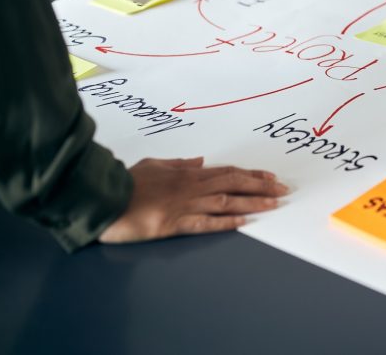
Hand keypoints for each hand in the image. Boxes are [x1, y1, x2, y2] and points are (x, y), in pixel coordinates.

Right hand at [99, 157, 286, 243]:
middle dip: (261, 186)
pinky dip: (225, 221)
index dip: (250, 174)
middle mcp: (190, 187)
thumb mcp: (154, 165)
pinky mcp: (172, 224)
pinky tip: (243, 222)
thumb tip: (200, 160)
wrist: (102, 198)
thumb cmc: (125, 182)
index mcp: (187, 174)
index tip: (270, 176)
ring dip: (252, 202)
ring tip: (274, 204)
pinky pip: (204, 222)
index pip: (226, 172)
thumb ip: (179, 164)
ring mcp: (183, 205)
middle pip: (233, 183)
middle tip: (284, 189)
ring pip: (226, 201)